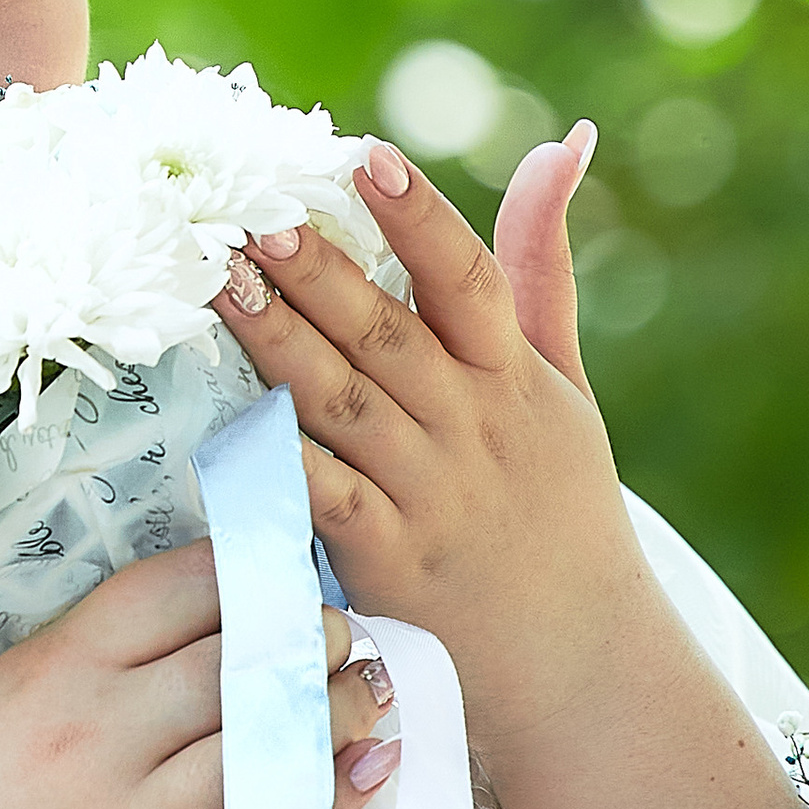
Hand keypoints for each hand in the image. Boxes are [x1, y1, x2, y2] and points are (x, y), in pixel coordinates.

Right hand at [0, 538, 396, 808]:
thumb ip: (90, 651)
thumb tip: (213, 603)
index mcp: (48, 672)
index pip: (175, 590)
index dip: (250, 571)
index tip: (287, 574)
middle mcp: (88, 740)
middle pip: (236, 665)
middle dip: (312, 640)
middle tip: (342, 638)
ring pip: (264, 751)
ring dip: (339, 713)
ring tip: (369, 694)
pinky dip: (329, 801)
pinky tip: (368, 766)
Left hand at [213, 128, 659, 790]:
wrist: (585, 667)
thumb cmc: (562, 509)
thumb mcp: (565, 384)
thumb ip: (541, 266)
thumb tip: (562, 140)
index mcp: (513, 380)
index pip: (467, 281)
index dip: (419, 217)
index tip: (367, 158)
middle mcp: (472, 430)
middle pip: (386, 334)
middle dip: (318, 272)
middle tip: (255, 215)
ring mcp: (428, 498)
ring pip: (345, 406)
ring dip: (281, 344)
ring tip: (223, 285)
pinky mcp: (387, 564)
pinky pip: (326, 503)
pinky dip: (285, 465)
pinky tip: (234, 421)